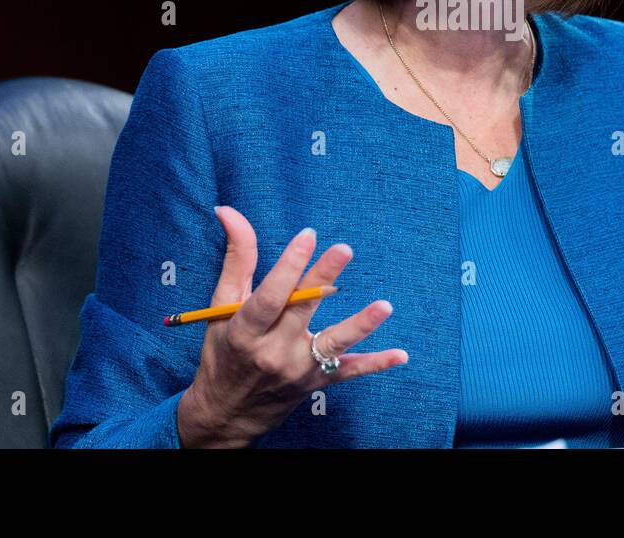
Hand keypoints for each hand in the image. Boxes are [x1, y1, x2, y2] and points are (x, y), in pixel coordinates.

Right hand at [176, 205, 407, 446]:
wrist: (226, 412)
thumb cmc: (224, 351)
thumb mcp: (222, 306)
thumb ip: (237, 257)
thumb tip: (228, 210)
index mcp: (245, 331)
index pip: (270, 295)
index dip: (288, 265)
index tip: (307, 235)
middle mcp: (272, 352)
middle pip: (302, 310)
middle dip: (323, 278)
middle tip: (344, 249)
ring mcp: (297, 370)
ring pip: (331, 345)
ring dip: (360, 325)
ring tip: (385, 306)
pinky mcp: (316, 383)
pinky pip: (348, 373)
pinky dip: (375, 364)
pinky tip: (400, 355)